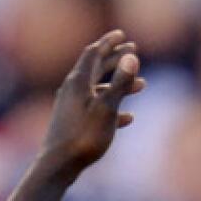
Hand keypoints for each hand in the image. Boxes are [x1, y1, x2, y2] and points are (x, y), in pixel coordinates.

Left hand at [38, 30, 145, 177]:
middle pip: (96, 68)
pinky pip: (97, 109)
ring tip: (142, 86)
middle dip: (116, 59)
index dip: (109, 42)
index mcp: (78, 81)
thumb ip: (120, 82)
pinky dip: (113, 107)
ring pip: (99, 89)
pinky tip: (129, 118)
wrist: (58, 165)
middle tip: (134, 52)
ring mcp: (72, 106)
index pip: (94, 53)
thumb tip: (132, 56)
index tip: (123, 35)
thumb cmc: (83, 136)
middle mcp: (72, 89)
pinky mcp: (74, 122)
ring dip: (120, 85)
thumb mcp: (106, 107)